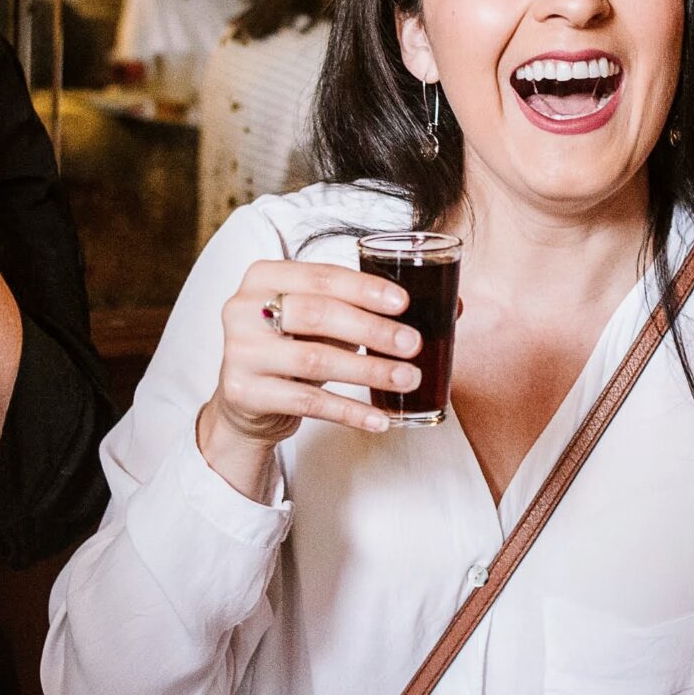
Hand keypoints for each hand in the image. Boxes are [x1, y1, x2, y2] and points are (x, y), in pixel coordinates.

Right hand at [197, 260, 423, 487]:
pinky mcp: (244, 393)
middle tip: (413, 344)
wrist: (247, 399)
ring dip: (368, 371)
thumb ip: (370, 309)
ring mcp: (239, 352)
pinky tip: (380, 418)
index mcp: (264, 276)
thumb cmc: (295, 345)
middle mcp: (243, 309)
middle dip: (372, 330)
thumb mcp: (322, 320)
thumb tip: (454, 307)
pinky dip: (350, 411)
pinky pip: (307, 403)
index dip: (364, 288)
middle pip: (317, 315)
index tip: (404, 302)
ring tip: (408, 379)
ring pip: (315, 360)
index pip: (321, 276)